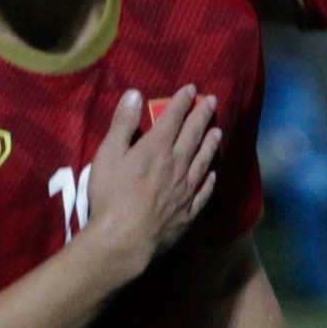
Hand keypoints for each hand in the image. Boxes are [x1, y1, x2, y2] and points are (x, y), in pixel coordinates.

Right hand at [81, 87, 221, 281]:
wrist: (124, 239)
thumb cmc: (111, 196)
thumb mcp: (108, 154)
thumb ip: (123, 124)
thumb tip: (135, 93)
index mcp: (156, 148)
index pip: (173, 118)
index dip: (182, 102)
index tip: (191, 89)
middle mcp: (177, 164)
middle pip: (193, 135)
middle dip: (202, 116)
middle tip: (213, 101)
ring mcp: (186, 189)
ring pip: (203, 161)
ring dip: (211, 144)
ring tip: (218, 132)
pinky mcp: (188, 212)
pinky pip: (204, 191)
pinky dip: (210, 180)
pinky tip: (213, 174)